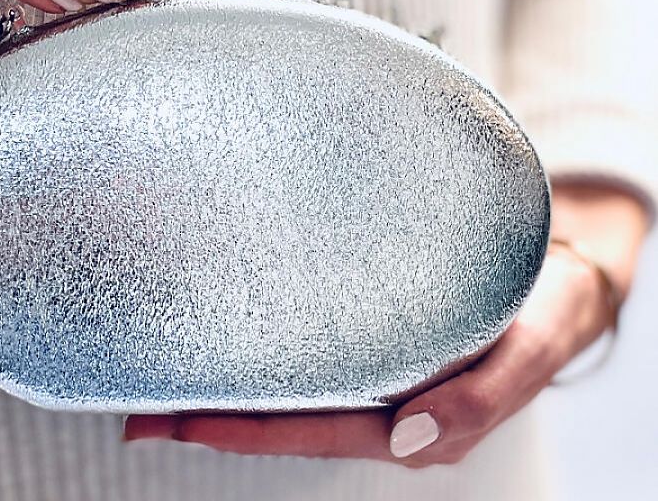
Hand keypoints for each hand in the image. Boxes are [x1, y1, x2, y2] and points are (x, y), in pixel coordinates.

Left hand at [123, 183, 650, 465]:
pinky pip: (310, 345)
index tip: (175, 422)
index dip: (241, 431)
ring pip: (290, 383)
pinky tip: (229, 327)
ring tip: (162, 369)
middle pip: (285, 415)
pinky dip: (263, 340)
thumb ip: (480, 397)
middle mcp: (385, 400)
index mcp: (415, 419)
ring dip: (228, 379)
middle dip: (210, 416)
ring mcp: (376, 366)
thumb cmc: (546, 305)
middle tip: (136, 406)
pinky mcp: (374, 327)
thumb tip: (409, 436)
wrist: (563, 263)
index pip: (311, 429)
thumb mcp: (531, 346)